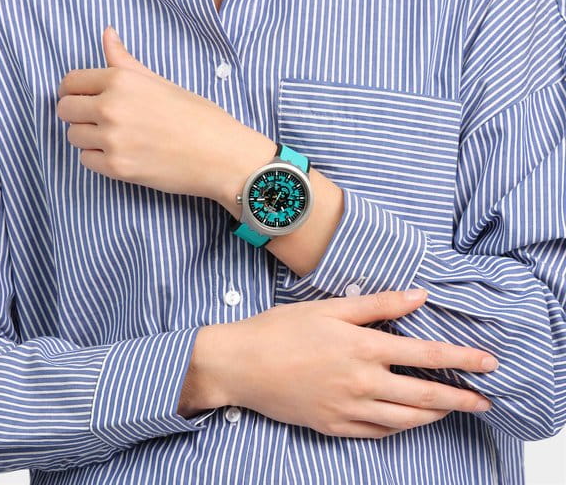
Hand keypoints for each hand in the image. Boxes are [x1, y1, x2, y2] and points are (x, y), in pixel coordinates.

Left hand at [57, 26, 274, 200]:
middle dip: (78, 114)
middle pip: (66, 110)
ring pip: (74, 136)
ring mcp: (112, 140)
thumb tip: (107, 34)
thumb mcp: (163, 83)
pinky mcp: (118, 169)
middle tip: (101, 121)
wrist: (223, 156)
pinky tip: (123, 154)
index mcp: (122, 81)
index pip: (71, 82)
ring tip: (116, 139)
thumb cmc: (201, 117)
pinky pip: (86, 161)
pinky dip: (99, 159)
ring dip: (89, 137)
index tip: (84, 98)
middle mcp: (111, 108)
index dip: (75, 90)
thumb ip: (127, 62)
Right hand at [180, 289, 497, 438]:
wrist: (241, 364)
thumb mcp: (330, 308)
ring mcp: (347, 409)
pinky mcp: (333, 426)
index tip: (487, 362)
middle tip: (484, 399)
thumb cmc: (283, 329)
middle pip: (423, 396)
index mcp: (362, 348)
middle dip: (459, 398)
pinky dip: (400, 428)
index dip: (461, 358)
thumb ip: (378, 304)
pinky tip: (409, 423)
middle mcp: (361, 382)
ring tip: (453, 410)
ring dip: (435, 416)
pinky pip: (376, 433)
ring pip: (404, 420)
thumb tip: (418, 296)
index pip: (425, 355)